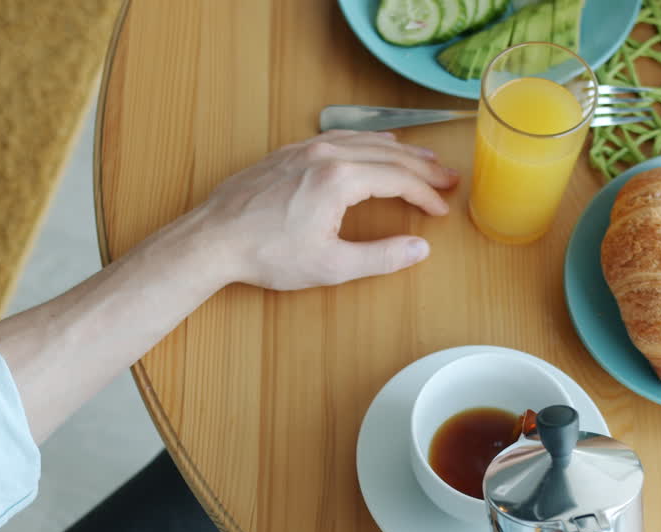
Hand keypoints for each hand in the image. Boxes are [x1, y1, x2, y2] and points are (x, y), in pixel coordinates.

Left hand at [183, 130, 458, 290]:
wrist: (212, 239)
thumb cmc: (265, 254)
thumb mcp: (330, 266)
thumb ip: (380, 257)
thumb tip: (419, 250)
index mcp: (340, 178)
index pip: (398, 179)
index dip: (426, 194)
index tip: (441, 209)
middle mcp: (325, 153)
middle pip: (388, 154)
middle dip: (422, 168)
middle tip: (448, 178)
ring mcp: (304, 148)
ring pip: (363, 140)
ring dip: (397, 150)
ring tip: (421, 159)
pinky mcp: (287, 153)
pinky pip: (338, 137)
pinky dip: (365, 142)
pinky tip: (371, 148)